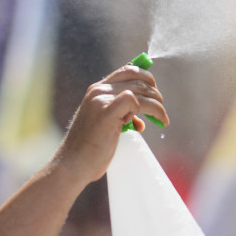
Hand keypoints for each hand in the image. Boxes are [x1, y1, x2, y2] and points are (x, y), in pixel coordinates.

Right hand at [53, 64, 168, 182]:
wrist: (74, 164)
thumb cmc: (90, 150)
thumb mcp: (105, 127)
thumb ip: (120, 117)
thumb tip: (139, 120)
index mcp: (97, 91)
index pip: (127, 71)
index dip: (146, 78)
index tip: (155, 93)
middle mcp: (99, 91)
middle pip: (137, 78)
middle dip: (155, 92)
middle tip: (160, 108)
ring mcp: (101, 100)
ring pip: (140, 89)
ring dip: (157, 104)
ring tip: (162, 118)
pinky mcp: (106, 112)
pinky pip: (135, 101)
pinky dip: (148, 110)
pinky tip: (149, 124)